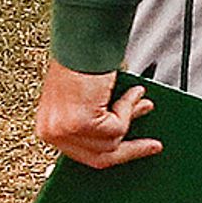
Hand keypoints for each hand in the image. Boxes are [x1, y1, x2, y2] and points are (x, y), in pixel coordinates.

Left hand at [40, 60, 160, 169]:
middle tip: (152, 145)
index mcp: (49, 128)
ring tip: (137, 96)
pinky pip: (118, 128)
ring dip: (129, 116)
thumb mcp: (86, 100)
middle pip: (100, 158)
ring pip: (113, 143)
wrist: (81, 45)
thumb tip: (122, 130)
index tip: (132, 152)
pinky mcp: (81, 124)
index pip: (84, 156)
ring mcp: (65, 130)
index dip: (112, 153)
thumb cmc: (80, 63)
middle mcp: (52, 132)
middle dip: (131, 150)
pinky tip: (130, 93)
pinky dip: (128, 109)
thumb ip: (97, 119)